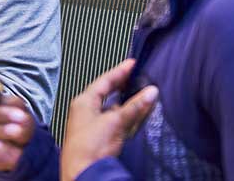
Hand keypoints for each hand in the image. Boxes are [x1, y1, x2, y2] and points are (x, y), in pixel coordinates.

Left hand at [60, 59, 158, 180]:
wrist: (82, 172)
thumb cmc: (90, 146)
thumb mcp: (115, 122)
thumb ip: (134, 107)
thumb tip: (151, 91)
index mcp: (84, 101)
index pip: (104, 81)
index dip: (119, 71)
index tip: (132, 63)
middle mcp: (85, 110)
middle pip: (107, 93)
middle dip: (122, 86)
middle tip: (136, 76)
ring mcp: (91, 124)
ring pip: (112, 108)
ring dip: (127, 102)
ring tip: (142, 94)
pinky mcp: (97, 138)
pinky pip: (114, 122)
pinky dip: (126, 117)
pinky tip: (135, 116)